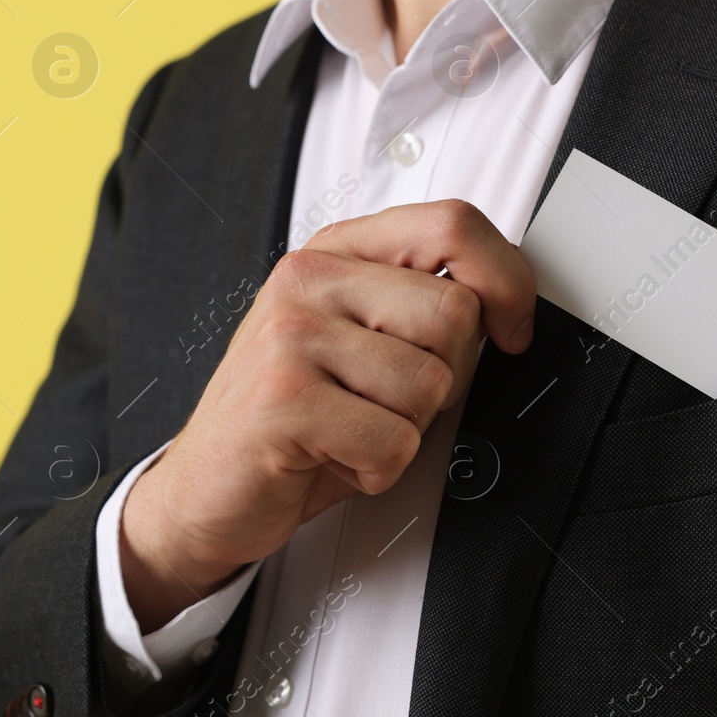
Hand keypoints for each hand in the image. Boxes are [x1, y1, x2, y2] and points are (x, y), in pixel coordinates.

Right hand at [120, 199, 537, 628]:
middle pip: (454, 315)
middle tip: (383, 400)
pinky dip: (376, 468)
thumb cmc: (290, 421)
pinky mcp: (284, 397)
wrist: (206, 490)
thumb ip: (414, 306)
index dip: (506, 279)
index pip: (452, 225)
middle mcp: (308, 279)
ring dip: (404, 431)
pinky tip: (331, 456)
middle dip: (442, 380)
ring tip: (349, 428)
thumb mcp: (355, 343)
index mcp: (334, 253)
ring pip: (429, 384)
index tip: (511, 327)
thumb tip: (504, 302)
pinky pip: (394, 440)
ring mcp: (291, 333)